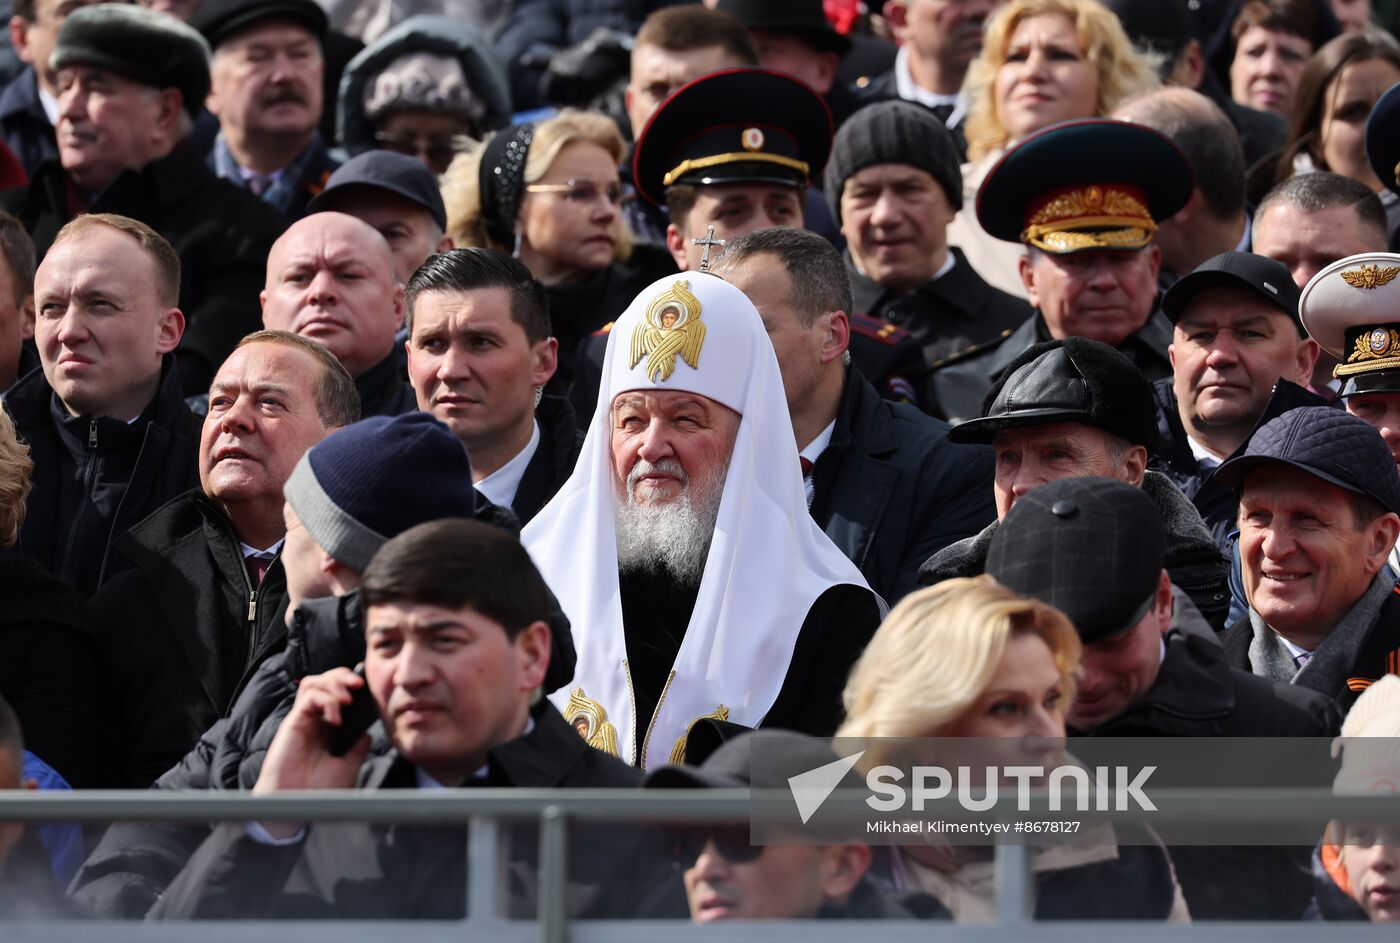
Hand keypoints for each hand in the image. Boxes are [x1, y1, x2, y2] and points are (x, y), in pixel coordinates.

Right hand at [253, 668, 372, 795]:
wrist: (299, 806)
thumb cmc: (319, 791)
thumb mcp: (349, 766)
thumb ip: (357, 746)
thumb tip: (368, 731)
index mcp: (328, 729)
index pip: (338, 694)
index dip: (352, 685)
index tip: (368, 689)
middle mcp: (315, 721)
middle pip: (325, 681)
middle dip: (343, 676)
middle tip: (359, 684)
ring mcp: (304, 720)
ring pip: (314, 683)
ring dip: (334, 682)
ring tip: (347, 699)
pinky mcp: (293, 722)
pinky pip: (309, 697)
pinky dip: (326, 701)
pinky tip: (335, 719)